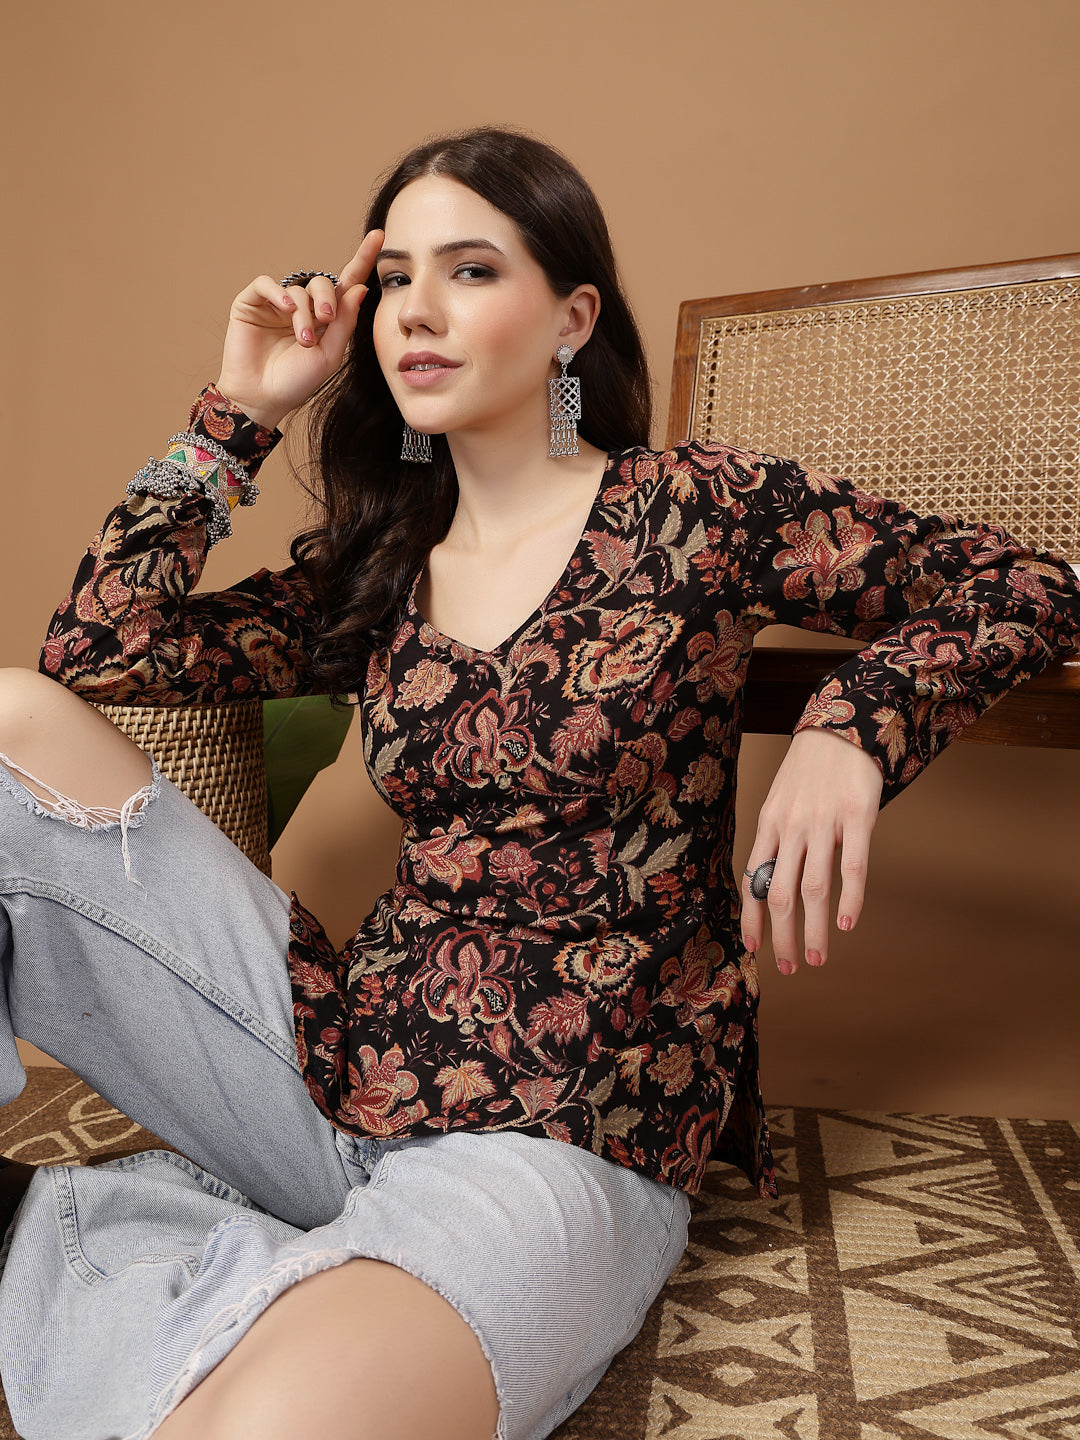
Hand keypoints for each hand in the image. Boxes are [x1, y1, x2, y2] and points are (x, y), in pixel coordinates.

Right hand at [215, 230, 384, 430]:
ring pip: (297, 288)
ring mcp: (277, 304)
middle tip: (326, 318)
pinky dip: (278, 292)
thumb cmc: (297, 382)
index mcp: (325, 318)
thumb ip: (345, 322)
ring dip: (303, 313)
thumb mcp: (330, 355)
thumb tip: (360, 288)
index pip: (346, 284)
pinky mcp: (251, 303)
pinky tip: (285, 308)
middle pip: (322, 283)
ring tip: (303, 339)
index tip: (380, 236)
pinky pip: (266, 284)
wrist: (263, 398)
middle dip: (327, 298)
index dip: (362, 260)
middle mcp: (303, 306)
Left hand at [741, 727, 882, 974]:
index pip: (754, 880)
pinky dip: (848, 899)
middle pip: (780, 893)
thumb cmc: (810, 769)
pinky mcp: (857, 815)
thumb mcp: (780, 801)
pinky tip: (845, 924)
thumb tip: (772, 883)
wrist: (841, 725)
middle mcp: (791, 826)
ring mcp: (823, 821)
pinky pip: (852, 866)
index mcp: (769, 824)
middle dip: (782, 936)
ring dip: (813, 929)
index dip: (752, 918)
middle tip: (790, 967)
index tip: (755, 950)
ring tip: (816, 958)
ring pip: (813, 887)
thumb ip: (778, 839)